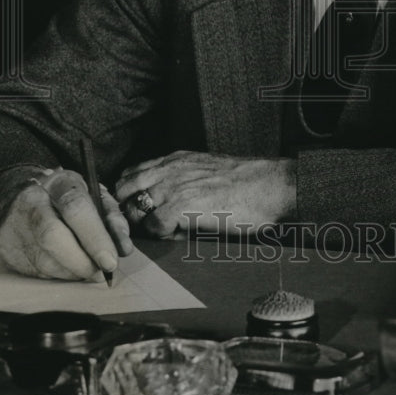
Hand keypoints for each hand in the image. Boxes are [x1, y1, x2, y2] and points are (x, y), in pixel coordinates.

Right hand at [0, 166, 133, 279]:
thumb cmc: (65, 198)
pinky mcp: (6, 249)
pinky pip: (37, 272)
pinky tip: (68, 268)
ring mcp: (14, 226)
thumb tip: (123, 248)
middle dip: (83, 261)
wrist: (15, 197)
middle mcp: (32, 201)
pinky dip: (59, 275)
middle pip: (53, 236)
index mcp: (58, 182)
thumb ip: (111, 219)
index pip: (76, 208)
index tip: (111, 260)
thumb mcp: (93, 196)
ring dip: (73, 273)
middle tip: (101, 272)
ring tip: (88, 270)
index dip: (95, 237)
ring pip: (45, 261)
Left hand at [115, 151, 296, 237]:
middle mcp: (170, 168)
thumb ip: (183, 180)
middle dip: (125, 210)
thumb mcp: (207, 170)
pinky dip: (160, 235)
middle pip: (123, 188)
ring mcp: (174, 186)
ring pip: (134, 208)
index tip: (134, 210)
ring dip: (141, 224)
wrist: (271, 185)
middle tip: (141, 227)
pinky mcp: (182, 206)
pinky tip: (178, 235)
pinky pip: (154, 226)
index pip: (132, 172)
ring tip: (160, 232)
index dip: (127, 194)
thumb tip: (165, 205)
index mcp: (176, 159)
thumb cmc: (247, 183)